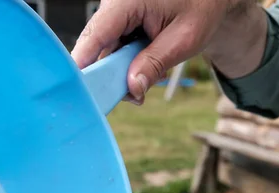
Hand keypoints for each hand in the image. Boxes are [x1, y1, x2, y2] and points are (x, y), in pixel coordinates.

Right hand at [71, 0, 266, 103]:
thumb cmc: (201, 6)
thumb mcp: (184, 40)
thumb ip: (155, 64)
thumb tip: (131, 88)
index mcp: (128, 0)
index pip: (97, 34)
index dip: (84, 63)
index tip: (77, 88)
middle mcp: (116, 3)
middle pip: (99, 48)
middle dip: (114, 76)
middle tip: (137, 97)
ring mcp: (116, 11)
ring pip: (106, 51)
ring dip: (123, 71)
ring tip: (151, 77)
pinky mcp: (120, 19)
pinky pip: (114, 47)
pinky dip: (127, 62)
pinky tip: (147, 66)